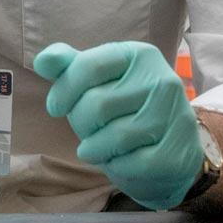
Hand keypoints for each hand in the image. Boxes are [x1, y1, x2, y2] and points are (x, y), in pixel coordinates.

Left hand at [33, 41, 203, 211]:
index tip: (56, 107)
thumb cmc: (121, 108)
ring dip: (95, 148)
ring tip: (97, 147)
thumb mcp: (96, 80)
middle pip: (97, 104)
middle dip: (80, 123)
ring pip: (114, 136)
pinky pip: (132, 163)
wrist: (167, 147)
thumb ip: (68, 65)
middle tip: (86, 130)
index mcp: (139, 55)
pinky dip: (116, 167)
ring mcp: (176, 116)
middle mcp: (163, 80)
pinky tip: (118, 160)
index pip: (87, 67)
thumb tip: (43, 61)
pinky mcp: (179, 151)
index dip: (63, 91)